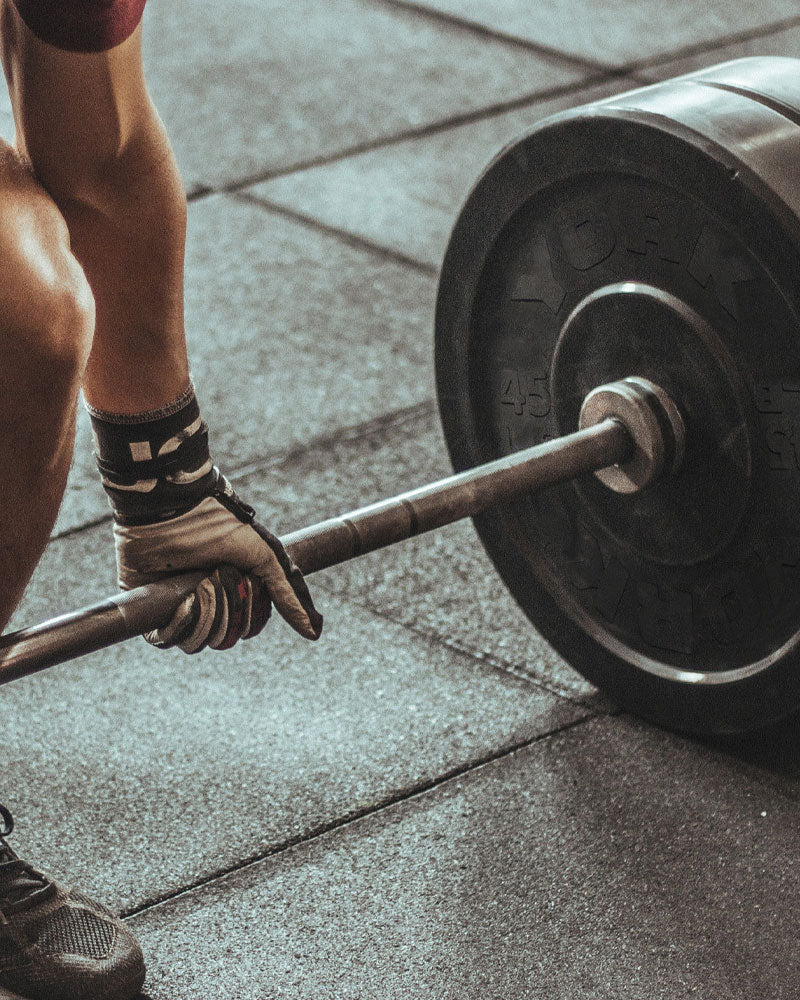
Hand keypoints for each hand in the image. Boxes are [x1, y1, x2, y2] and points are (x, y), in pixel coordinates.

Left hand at [114, 477, 321, 652]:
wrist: (171, 509)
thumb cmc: (219, 525)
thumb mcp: (264, 556)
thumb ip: (288, 595)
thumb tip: (314, 634)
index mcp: (233, 591)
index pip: (247, 627)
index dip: (250, 616)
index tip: (247, 586)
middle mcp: (207, 602)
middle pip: (225, 635)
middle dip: (226, 607)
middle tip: (219, 574)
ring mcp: (178, 606)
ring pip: (198, 640)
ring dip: (203, 614)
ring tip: (198, 583)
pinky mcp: (152, 607)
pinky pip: (166, 639)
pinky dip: (176, 625)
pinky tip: (181, 600)